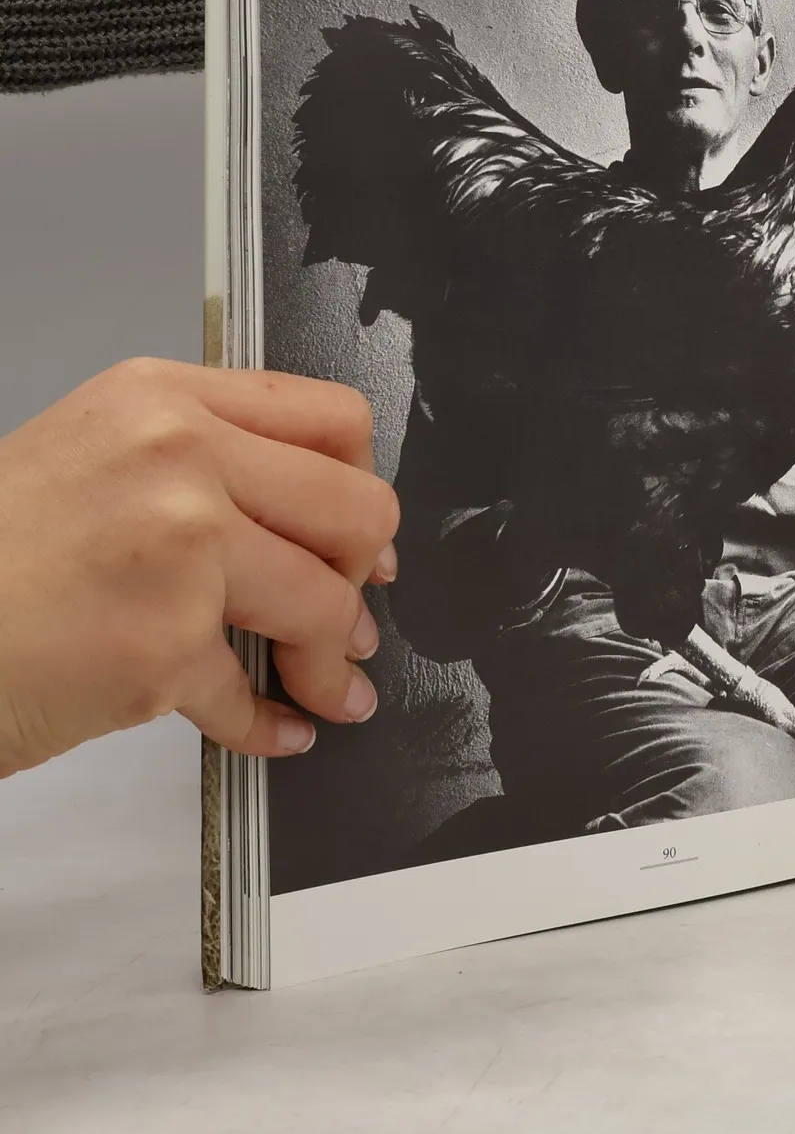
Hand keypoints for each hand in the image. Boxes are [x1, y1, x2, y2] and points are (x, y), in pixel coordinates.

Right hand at [0, 359, 399, 775]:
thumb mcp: (89, 457)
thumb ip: (198, 464)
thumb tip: (311, 520)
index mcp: (163, 401)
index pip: (333, 421)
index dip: (363, 483)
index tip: (358, 530)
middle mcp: (180, 459)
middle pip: (357, 510)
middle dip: (365, 575)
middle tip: (354, 611)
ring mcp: (179, 550)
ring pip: (326, 605)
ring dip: (335, 661)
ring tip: (331, 686)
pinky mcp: (163, 644)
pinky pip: (255, 692)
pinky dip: (272, 725)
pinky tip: (276, 731)